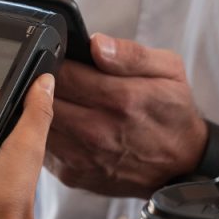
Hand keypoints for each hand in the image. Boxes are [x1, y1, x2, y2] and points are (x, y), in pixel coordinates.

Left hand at [46, 33, 207, 196]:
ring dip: (40, 111)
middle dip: (45, 86)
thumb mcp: (169, 70)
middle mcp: (98, 131)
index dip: (57, 61)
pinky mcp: (73, 174)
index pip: (64, 74)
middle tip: (55, 80)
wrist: (182, 164)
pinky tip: (64, 126)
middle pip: (44, 100)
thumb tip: (95, 44)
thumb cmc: (174, 113)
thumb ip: (130, 54)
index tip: (60, 58)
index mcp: (120, 99)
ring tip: (61, 101)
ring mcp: (83, 157)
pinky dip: (44, 135)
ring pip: (37, 125)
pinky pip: (43, 148)